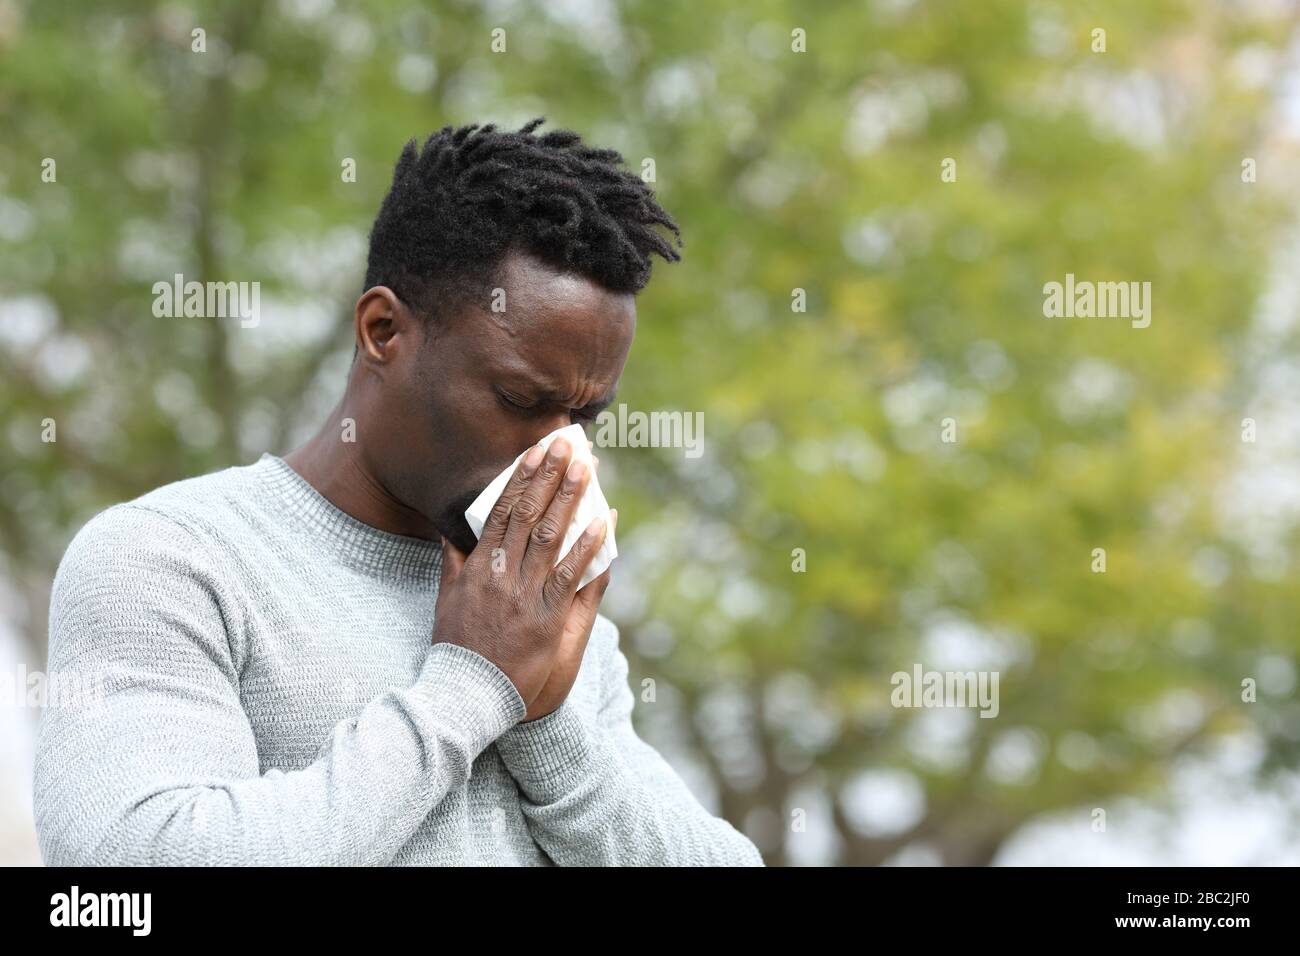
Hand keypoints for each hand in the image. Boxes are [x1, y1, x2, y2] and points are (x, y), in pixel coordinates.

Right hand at [432, 436, 608, 718]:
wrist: (466, 693)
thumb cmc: (457, 648)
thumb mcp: (446, 600)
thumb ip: (453, 564)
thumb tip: (451, 534)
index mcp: (477, 566)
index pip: (502, 511)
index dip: (522, 478)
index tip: (537, 451)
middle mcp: (500, 574)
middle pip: (529, 514)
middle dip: (551, 476)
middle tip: (570, 445)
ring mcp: (524, 595)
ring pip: (549, 536)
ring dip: (570, 499)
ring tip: (588, 469)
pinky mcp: (545, 618)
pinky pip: (569, 576)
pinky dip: (586, 547)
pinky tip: (602, 522)